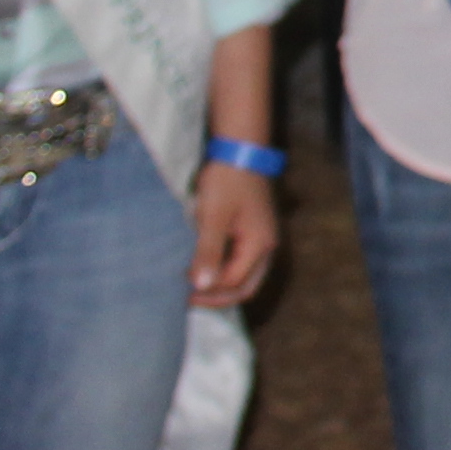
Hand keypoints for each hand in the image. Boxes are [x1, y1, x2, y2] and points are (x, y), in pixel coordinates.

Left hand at [189, 162, 277, 307]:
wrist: (240, 151)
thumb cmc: (226, 182)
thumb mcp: (213, 218)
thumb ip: (208, 253)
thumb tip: (201, 287)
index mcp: (260, 245)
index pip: (234, 283)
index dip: (208, 291)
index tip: (182, 288)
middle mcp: (268, 246)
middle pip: (245, 287)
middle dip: (218, 296)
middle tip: (189, 298)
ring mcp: (263, 239)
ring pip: (245, 276)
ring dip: (221, 285)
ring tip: (194, 285)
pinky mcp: (255, 232)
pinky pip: (242, 263)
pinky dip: (225, 271)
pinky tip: (206, 266)